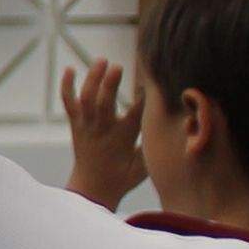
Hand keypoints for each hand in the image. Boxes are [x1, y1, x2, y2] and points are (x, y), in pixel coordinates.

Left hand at [61, 59, 146, 208]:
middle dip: (109, 85)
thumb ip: (157, 145)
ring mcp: (87, 126)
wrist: (93, 188)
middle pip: (104, 104)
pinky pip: (69, 104)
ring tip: (102, 60)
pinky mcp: (76, 125)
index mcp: (123, 139)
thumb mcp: (145, 164)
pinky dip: (67, 86)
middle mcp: (102, 130)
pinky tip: (69, 69)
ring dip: (92, 79)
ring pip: (86, 100)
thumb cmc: (124, 176)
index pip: (135, 113)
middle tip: (118, 66)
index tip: (151, 83)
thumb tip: (181, 127)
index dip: (143, 98)